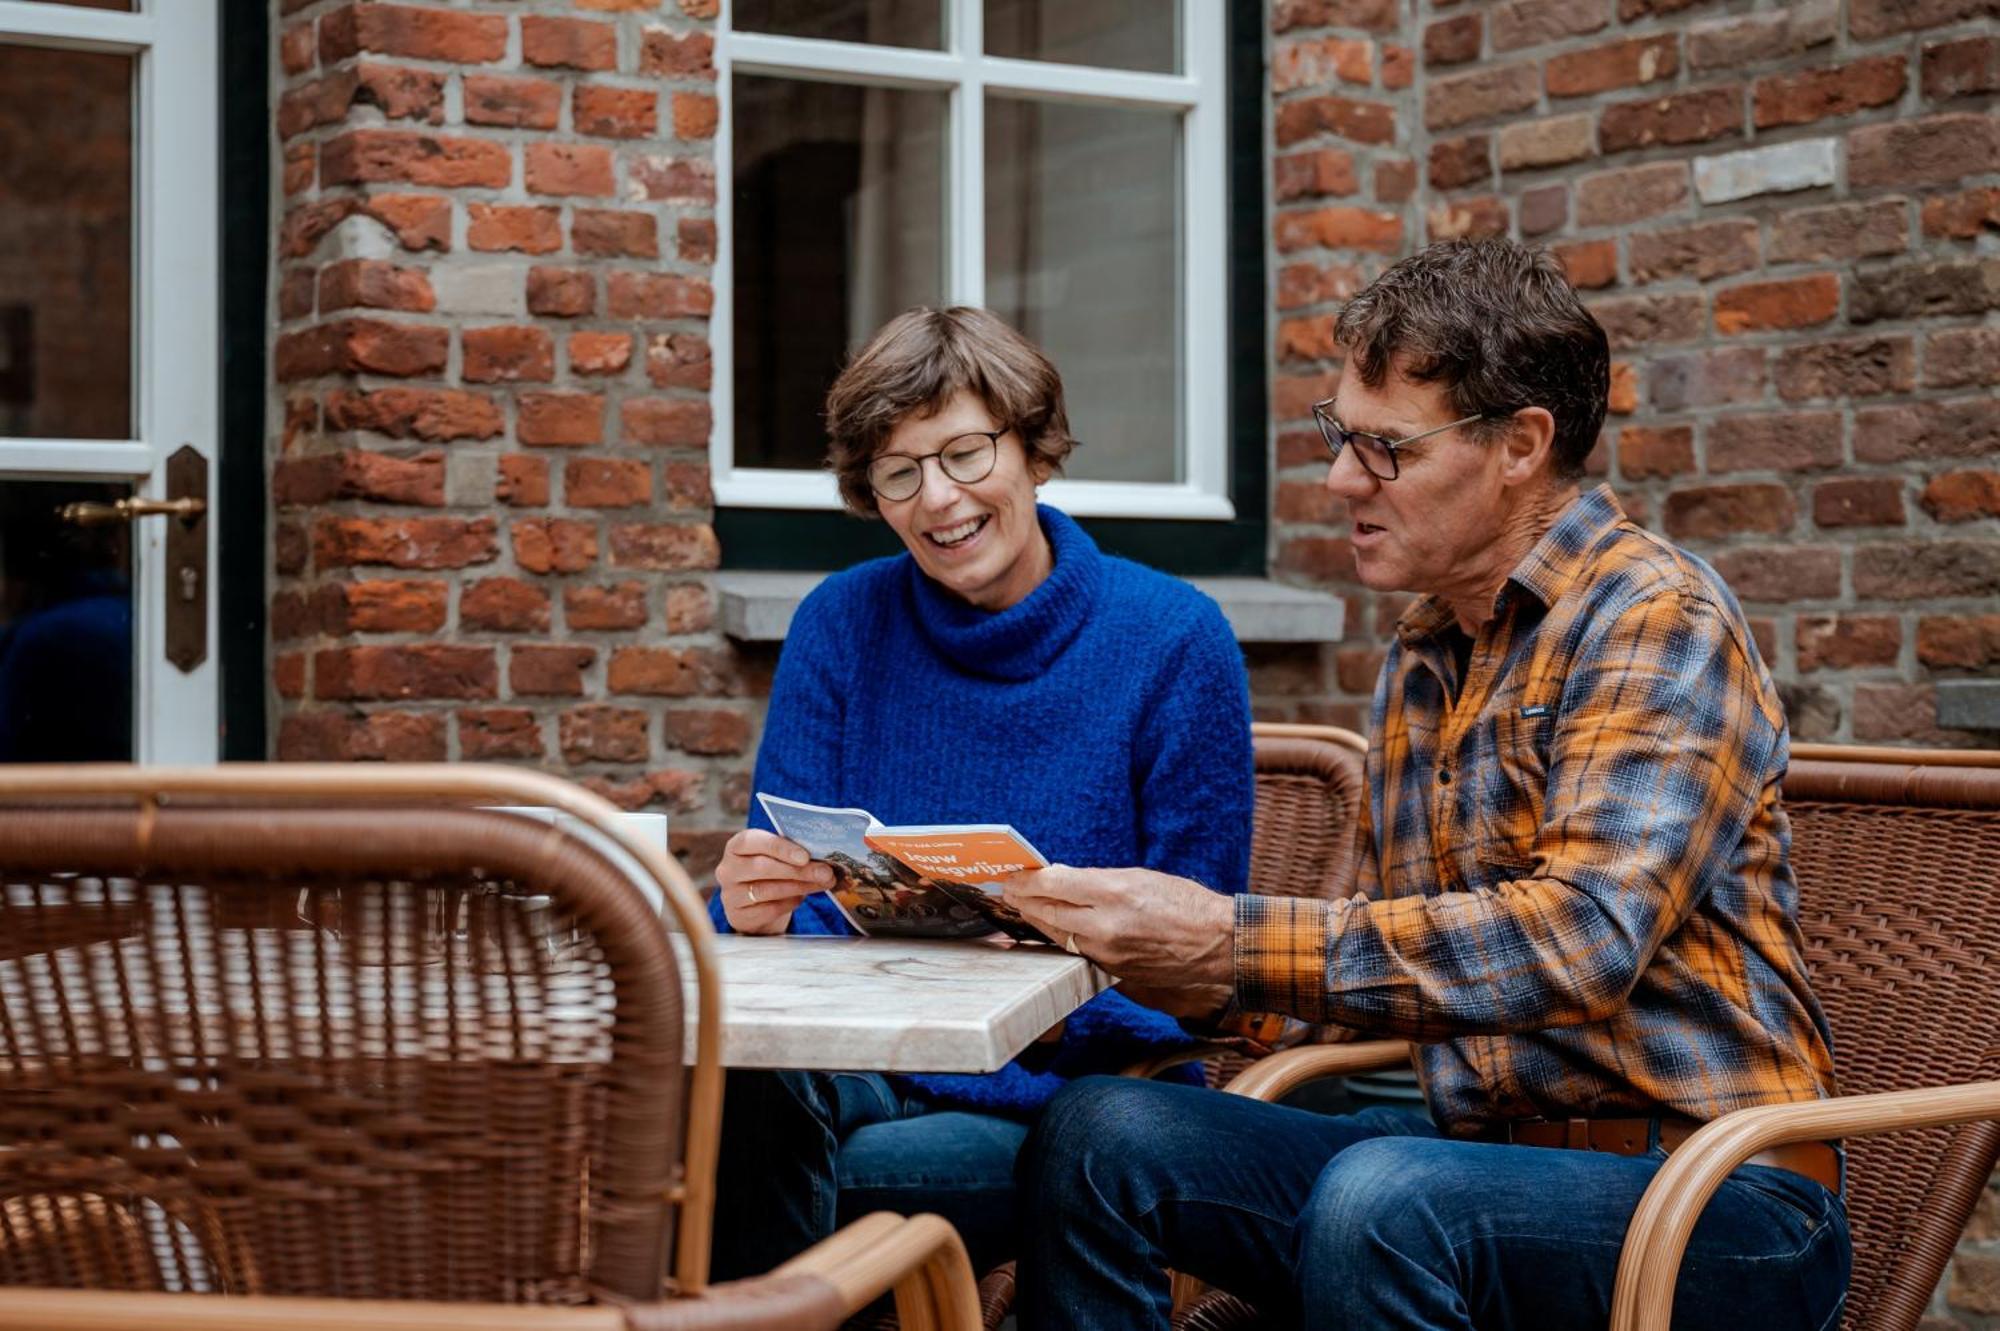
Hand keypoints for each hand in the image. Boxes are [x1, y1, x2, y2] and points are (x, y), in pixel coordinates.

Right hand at [715, 829, 832, 934]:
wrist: (756, 903)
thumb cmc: (770, 870)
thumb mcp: (776, 855)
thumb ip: (793, 852)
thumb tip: (824, 856)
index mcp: (737, 846)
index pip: (753, 841)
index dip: (780, 848)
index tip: (805, 856)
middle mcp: (728, 869)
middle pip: (762, 867)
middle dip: (798, 870)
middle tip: (825, 872)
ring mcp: (730, 894)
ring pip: (767, 890)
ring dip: (799, 886)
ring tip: (822, 883)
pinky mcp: (738, 915)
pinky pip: (768, 909)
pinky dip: (790, 903)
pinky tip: (803, 897)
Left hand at [1002, 865, 1235, 989]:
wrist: (1219, 945)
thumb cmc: (1186, 904)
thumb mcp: (1141, 877)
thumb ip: (1097, 880)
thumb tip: (1061, 879)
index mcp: (1115, 893)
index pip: (1054, 884)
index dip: (1028, 880)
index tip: (1013, 875)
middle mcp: (1106, 926)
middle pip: (1048, 913)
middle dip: (1024, 900)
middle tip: (1008, 890)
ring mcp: (1108, 953)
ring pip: (1057, 936)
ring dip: (1037, 921)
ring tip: (1023, 907)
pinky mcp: (1113, 972)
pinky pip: (1077, 952)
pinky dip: (1061, 939)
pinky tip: (1052, 929)